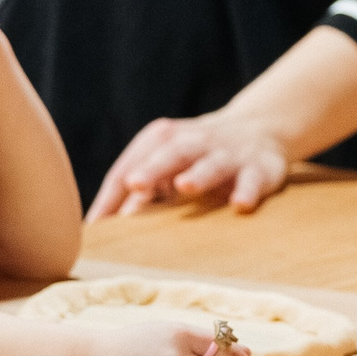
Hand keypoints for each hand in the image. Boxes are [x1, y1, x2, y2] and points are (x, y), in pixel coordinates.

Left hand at [97, 112, 290, 215]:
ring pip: (210, 163)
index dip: (113, 194)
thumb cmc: (196, 157)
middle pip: (169, 154)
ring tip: (184, 186)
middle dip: (151, 169)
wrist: (259, 129)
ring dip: (198, 174)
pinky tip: (239, 205)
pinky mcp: (260, 167)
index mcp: (162, 140)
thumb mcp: (168, 170)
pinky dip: (246, 190)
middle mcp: (194, 142)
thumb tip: (108, 226)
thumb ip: (142, 194)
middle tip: (134, 184)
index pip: (131, 166)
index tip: (96, 224)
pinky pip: (253, 179)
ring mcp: (228, 153)